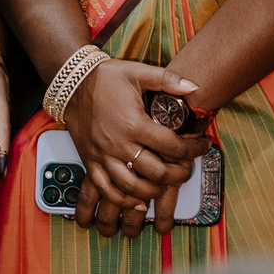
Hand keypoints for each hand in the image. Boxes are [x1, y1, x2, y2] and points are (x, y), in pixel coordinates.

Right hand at [56, 61, 207, 237]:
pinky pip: (107, 189)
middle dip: (179, 174)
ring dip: (154, 190)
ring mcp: (103, 155)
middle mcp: (119, 144)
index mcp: (134, 123)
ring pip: (133, 187)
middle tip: (186, 168)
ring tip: (164, 183)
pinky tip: (137, 200)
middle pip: (157, 172)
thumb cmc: (104, 77)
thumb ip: (167, 80)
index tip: (202, 145)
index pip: (173, 146)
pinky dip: (124, 200)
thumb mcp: (137, 72)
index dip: (193, 149)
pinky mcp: (90, 161)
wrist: (71, 82)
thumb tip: (195, 87)